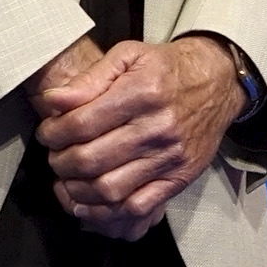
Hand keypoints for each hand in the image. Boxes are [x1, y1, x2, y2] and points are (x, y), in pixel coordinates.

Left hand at [34, 35, 245, 240]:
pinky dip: (107, 211)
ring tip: (70, 176)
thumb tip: (53, 101)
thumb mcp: (129, 56)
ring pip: (108, 189)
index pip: (80, 124)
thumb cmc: (168, 69)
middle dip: (59, 161)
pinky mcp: (180, 177)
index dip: (52, 133)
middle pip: (89, 160)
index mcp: (142, 92)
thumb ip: (89, 77)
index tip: (48, 132)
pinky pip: (137, 206)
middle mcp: (157, 127)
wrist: (218, 82)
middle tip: (57, 155)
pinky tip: (91, 200)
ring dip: (77, 188)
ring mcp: (170, 157)